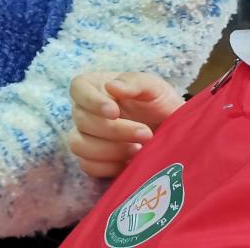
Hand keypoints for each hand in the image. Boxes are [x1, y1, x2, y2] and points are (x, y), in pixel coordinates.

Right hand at [67, 71, 183, 178]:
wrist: (171, 131)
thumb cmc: (159, 104)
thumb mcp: (154, 88)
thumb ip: (134, 83)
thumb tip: (111, 86)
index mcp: (94, 87)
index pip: (78, 88)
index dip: (91, 101)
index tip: (114, 111)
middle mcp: (84, 111)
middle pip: (81, 120)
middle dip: (114, 130)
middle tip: (146, 133)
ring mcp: (86, 136)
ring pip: (79, 145)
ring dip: (110, 150)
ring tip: (137, 150)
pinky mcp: (93, 160)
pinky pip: (88, 166)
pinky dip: (109, 166)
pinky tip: (129, 162)